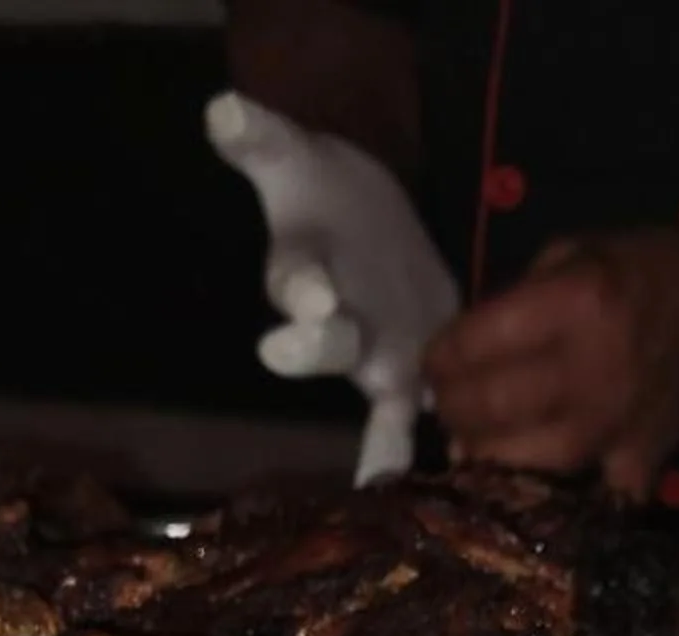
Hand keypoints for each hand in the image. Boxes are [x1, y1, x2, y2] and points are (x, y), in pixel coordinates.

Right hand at [207, 91, 461, 481]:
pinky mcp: (420, 373)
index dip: (302, 292)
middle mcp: (333, 324)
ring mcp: (374, 355)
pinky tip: (456, 483)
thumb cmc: (319, 192)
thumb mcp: (292, 158)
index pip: (295, 283)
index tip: (309, 297)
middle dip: (321, 352)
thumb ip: (258, 139)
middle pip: (326, 346)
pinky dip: (434, 446)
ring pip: (380, 398)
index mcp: (303, 273)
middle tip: (320, 355)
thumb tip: (222, 108)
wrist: (361, 220)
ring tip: (384, 476)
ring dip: (385, 430)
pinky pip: (423, 421)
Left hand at [423, 226, 678, 496]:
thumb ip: (515, 299)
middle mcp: (594, 366)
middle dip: (452, 409)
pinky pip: (587, 499)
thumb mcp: (576, 252)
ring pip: (523, 462)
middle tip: (446, 405)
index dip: (439, 358)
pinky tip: (531, 483)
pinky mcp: (642, 462)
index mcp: (576, 301)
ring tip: (473, 440)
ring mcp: (618, 423)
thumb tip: (460, 354)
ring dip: (485, 455)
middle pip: (491, 407)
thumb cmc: (651, 271)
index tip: (431, 365)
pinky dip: (556, 497)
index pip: (476, 343)